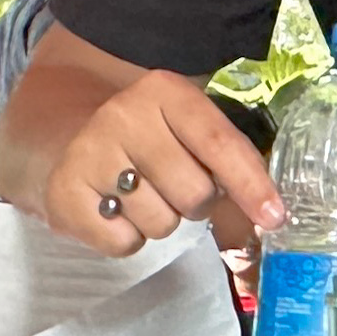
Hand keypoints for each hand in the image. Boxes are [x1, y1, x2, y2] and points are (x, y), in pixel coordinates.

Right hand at [35, 67, 282, 254]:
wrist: (61, 134)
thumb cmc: (144, 138)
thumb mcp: (184, 130)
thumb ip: (227, 166)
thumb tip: (270, 220)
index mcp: (163, 92)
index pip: (219, 143)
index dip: (251, 184)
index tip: (275, 217)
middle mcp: (124, 116)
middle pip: (194, 194)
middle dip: (194, 202)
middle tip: (173, 186)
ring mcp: (89, 154)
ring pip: (161, 223)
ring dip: (159, 220)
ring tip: (138, 194)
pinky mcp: (64, 195)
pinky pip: (123, 243)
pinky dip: (127, 237)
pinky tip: (114, 209)